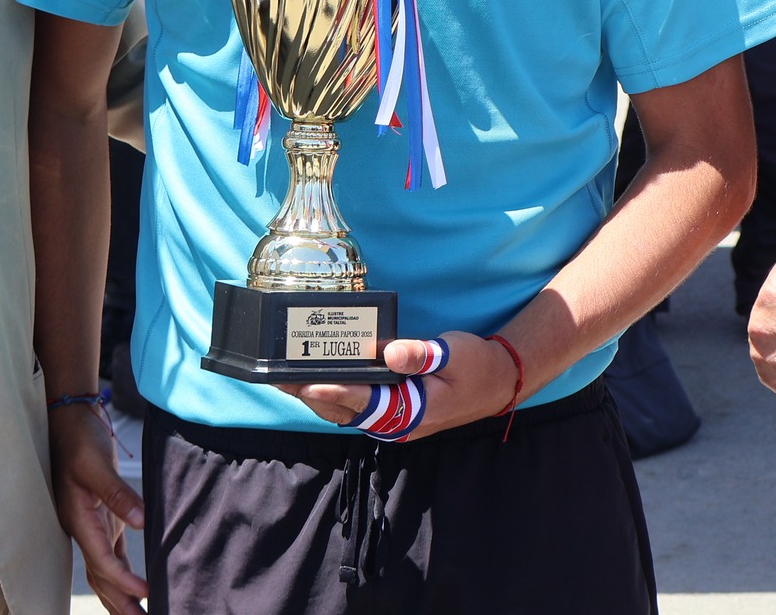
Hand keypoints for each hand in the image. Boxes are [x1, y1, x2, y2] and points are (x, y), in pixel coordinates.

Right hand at [48, 404, 148, 613]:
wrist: (67, 419)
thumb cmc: (79, 438)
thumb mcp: (96, 463)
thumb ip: (117, 494)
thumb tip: (140, 521)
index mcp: (78, 519)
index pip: (102, 561)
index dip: (123, 581)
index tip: (145, 595)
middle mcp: (82, 528)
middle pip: (102, 577)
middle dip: (120, 602)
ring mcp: (89, 525)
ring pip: (104, 571)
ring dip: (120, 594)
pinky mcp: (99, 517)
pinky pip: (110, 553)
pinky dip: (122, 572)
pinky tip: (137, 587)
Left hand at [277, 332, 517, 439]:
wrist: (497, 382)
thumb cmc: (477, 365)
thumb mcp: (456, 353)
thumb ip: (423, 354)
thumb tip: (391, 352)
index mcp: (417, 411)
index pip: (369, 403)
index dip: (337, 393)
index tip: (310, 384)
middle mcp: (400, 422)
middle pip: (347, 412)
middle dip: (311, 396)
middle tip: (278, 379)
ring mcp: (395, 420)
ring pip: (346, 412)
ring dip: (315, 397)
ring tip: (284, 380)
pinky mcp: (392, 411)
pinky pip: (355, 407)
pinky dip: (332, 395)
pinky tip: (313, 380)